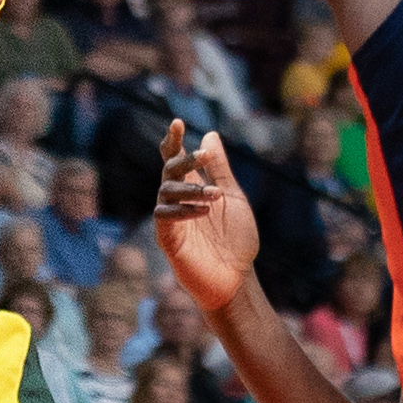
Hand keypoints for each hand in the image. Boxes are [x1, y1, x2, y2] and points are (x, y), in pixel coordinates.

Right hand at [154, 120, 258, 313]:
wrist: (238, 280)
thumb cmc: (236, 241)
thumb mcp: (233, 198)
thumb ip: (220, 169)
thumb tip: (210, 134)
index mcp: (191, 188)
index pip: (174, 158)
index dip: (173, 140)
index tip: (178, 122)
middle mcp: (177, 200)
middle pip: (169, 170)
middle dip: (184, 160)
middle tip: (204, 156)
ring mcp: (171, 220)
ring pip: (166, 191)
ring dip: (191, 189)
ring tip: (216, 194)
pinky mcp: (168, 240)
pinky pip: (165, 217)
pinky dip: (182, 210)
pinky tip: (203, 211)